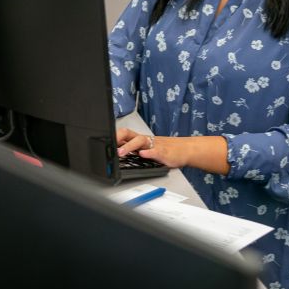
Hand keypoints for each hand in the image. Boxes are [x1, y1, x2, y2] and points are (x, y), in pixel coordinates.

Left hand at [116, 128, 230, 174]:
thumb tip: (118, 151)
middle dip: (118, 138)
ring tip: (120, 152)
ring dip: (128, 146)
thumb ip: (134, 149)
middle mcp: (145, 140)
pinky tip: (143, 154)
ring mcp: (154, 145)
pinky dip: (148, 153)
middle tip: (109, 145)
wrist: (185, 150)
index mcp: (140, 139)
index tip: (103, 140)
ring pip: (139, 141)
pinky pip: (155, 151)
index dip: (113, 136)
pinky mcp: (163, 152)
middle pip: (128, 134)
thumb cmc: (166, 150)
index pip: (124, 134)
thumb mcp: (147, 149)